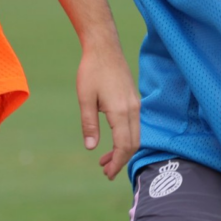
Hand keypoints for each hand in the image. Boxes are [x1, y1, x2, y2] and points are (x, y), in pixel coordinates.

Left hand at [75, 43, 139, 178]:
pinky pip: (134, 126)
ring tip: (105, 161)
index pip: (123, 145)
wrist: (104, 47)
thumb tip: (91, 148)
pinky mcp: (133, 100)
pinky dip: (125, 138)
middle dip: (121, 160)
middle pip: (133, 144)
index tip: (108, 173)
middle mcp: (132, 109)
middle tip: (106, 172)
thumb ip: (89, 124)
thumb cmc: (92, 70)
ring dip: (122, 150)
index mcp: (121, 111)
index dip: (117, 162)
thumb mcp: (85, 98)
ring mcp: (135, 104)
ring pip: (135, 135)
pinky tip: (112, 142)